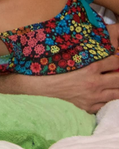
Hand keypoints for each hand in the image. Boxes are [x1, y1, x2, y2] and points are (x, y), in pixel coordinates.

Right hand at [0, 55, 118, 112]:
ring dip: (117, 87)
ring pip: (117, 93)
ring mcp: (92, 96)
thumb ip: (82, 49)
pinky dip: (108, 99)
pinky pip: (105, 105)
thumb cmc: (50, 68)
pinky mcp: (88, 106)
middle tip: (116, 70)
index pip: (115, 61)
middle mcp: (94, 83)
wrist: (38, 85)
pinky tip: (105, 93)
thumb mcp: (67, 54)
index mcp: (90, 68)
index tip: (115, 55)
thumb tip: (94, 42)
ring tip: (113, 81)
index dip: (118, 57)